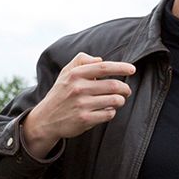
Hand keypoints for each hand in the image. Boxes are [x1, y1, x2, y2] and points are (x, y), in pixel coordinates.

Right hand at [21, 52, 136, 156]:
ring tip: (118, 100)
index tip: (132, 69)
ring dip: (120, 101)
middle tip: (126, 90)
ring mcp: (82, 104)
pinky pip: (109, 114)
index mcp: (75, 74)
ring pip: (114, 100)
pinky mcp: (85, 119)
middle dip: (125, 88)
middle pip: (113, 85)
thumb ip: (81, 60)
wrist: (46, 118)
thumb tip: (100, 59)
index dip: (121, 67)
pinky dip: (112, 112)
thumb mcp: (66, 73)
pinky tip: (106, 110)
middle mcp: (78, 88)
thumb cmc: (61, 93)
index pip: (103, 67)